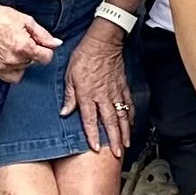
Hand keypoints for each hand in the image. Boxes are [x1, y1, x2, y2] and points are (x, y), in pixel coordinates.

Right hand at [0, 0, 59, 82]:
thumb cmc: (0, 17)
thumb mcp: (27, 21)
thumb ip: (44, 35)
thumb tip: (56, 44)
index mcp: (24, 47)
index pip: (46, 58)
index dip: (46, 49)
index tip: (40, 44)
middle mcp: (14, 59)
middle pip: (34, 62)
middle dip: (32, 52)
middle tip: (23, 40)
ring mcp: (4, 66)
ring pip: (24, 68)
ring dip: (23, 60)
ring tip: (14, 46)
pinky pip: (11, 76)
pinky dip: (14, 69)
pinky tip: (10, 57)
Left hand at [61, 17, 133, 153]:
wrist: (103, 41)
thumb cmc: (84, 56)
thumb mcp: (70, 75)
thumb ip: (69, 96)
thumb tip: (64, 112)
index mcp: (88, 95)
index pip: (90, 120)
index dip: (93, 135)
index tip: (95, 148)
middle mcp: (103, 96)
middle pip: (110, 122)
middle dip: (114, 139)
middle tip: (117, 153)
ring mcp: (115, 91)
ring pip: (121, 115)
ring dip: (124, 131)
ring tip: (126, 143)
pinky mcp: (123, 85)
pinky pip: (128, 103)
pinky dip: (130, 115)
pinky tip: (131, 123)